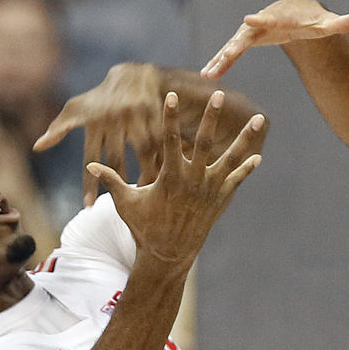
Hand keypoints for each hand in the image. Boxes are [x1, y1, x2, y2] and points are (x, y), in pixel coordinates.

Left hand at [34, 63, 163, 205]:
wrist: (132, 75)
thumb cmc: (99, 98)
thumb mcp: (76, 108)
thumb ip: (57, 129)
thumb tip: (36, 147)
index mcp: (94, 121)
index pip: (90, 158)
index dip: (88, 184)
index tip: (87, 207)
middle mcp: (114, 118)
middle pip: (116, 159)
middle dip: (117, 184)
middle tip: (120, 207)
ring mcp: (136, 116)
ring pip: (143, 152)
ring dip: (146, 175)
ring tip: (146, 195)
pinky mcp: (155, 113)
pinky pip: (161, 142)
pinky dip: (162, 160)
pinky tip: (165, 178)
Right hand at [86, 90, 264, 269]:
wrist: (167, 255)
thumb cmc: (144, 228)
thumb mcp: (125, 203)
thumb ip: (111, 181)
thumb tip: (90, 165)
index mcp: (169, 176)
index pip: (168, 139)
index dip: (169, 116)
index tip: (171, 95)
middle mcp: (192, 180)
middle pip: (203, 142)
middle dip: (210, 117)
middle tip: (217, 94)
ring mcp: (208, 190)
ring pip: (230, 158)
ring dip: (244, 138)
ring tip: (258, 119)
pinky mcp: (219, 201)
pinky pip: (236, 181)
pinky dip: (246, 169)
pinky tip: (258, 157)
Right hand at [201, 0, 348, 78]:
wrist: (294, 12)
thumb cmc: (311, 20)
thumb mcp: (325, 25)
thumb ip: (340, 22)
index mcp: (279, 20)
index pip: (269, 20)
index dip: (260, 21)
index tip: (249, 21)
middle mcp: (261, 24)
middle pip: (245, 36)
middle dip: (235, 47)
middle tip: (226, 57)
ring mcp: (250, 33)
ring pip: (232, 46)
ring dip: (221, 60)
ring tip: (208, 75)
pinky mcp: (246, 41)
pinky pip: (230, 53)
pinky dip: (219, 62)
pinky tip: (207, 76)